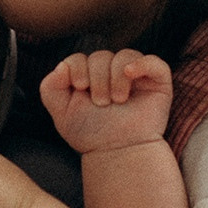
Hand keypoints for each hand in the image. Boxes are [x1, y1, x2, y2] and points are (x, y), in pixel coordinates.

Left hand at [39, 50, 173, 154]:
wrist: (118, 152)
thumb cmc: (91, 134)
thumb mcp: (62, 113)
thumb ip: (50, 88)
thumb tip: (61, 66)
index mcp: (89, 76)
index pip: (79, 58)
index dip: (77, 68)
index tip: (80, 88)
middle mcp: (111, 72)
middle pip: (101, 56)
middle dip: (97, 78)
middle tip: (101, 103)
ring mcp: (135, 76)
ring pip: (125, 55)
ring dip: (116, 77)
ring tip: (117, 101)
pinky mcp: (157, 82)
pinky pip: (153, 62)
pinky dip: (141, 64)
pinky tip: (130, 75)